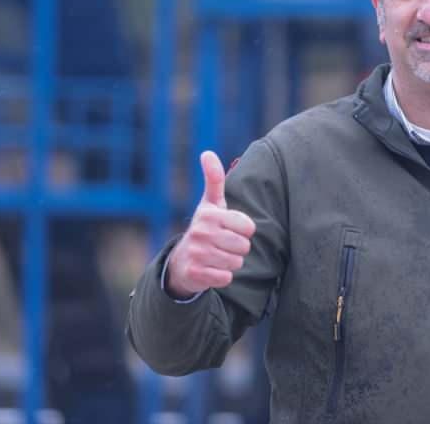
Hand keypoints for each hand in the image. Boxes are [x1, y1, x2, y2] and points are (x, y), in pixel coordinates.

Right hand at [166, 151, 255, 296]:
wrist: (181, 261)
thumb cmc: (205, 227)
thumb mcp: (210, 203)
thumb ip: (214, 179)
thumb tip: (207, 152)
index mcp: (209, 214)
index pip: (248, 227)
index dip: (244, 231)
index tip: (230, 229)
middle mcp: (201, 232)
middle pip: (244, 247)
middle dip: (238, 249)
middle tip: (223, 245)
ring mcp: (197, 253)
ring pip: (236, 263)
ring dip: (231, 262)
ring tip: (217, 256)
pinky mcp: (195, 274)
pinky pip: (226, 278)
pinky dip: (222, 276)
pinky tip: (212, 269)